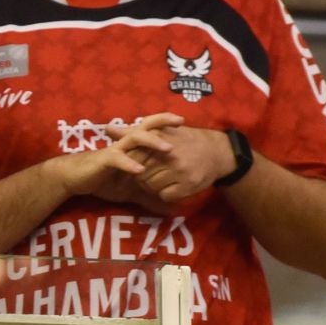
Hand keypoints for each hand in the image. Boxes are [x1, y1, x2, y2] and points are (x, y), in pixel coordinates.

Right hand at [54, 114, 182, 200]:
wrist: (75, 179)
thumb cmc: (103, 180)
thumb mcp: (132, 192)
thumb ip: (151, 198)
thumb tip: (172, 210)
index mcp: (133, 147)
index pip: (153, 131)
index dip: (170, 128)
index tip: (190, 129)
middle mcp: (125, 143)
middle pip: (146, 125)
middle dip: (164, 121)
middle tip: (182, 121)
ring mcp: (115, 150)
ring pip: (135, 137)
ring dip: (152, 142)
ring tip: (168, 149)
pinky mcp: (103, 160)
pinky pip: (118, 159)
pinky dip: (129, 164)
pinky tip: (140, 171)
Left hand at [110, 122, 239, 203]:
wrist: (219, 152)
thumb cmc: (186, 139)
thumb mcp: (162, 130)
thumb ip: (133, 131)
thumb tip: (107, 129)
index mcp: (161, 140)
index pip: (134, 156)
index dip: (131, 161)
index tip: (135, 162)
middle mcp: (170, 156)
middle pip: (140, 173)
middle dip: (140, 175)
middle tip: (148, 172)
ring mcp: (180, 172)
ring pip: (150, 186)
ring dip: (150, 185)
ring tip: (158, 178)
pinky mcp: (187, 186)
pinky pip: (164, 196)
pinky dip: (164, 193)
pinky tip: (169, 186)